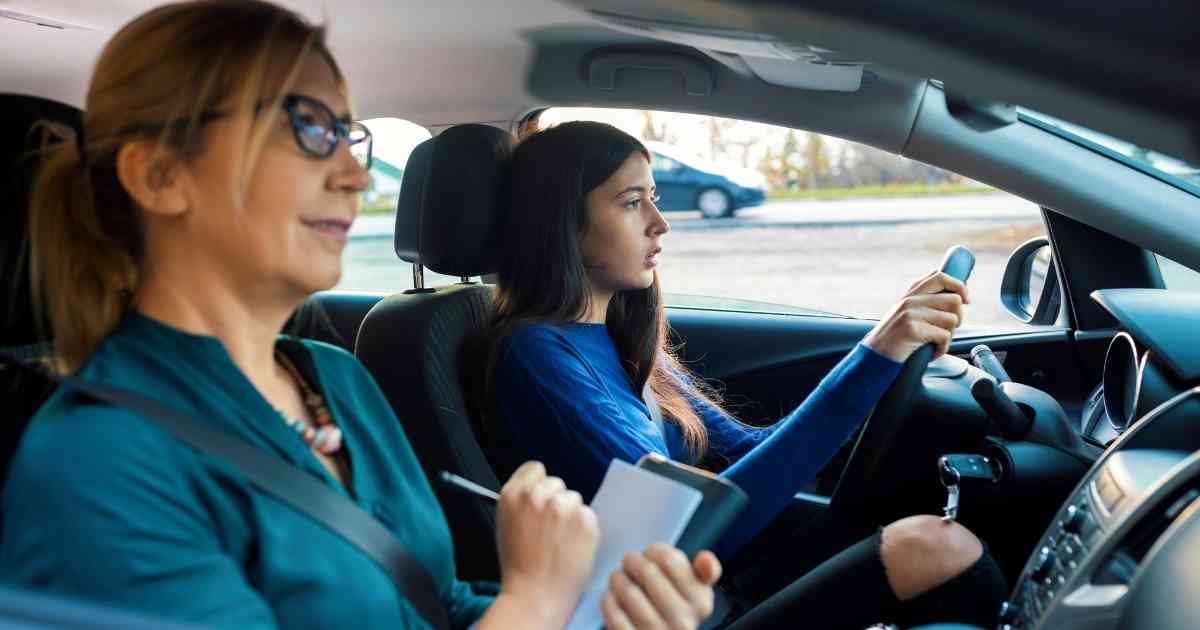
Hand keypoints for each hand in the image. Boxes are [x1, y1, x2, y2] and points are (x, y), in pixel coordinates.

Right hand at [495, 461, 598, 627]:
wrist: (535, 596)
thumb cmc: (519, 566)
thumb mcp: (505, 525)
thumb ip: (520, 502)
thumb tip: (538, 489)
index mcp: (512, 495)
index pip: (535, 468)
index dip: (539, 483)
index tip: (542, 498)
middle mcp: (536, 496)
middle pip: (557, 483)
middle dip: (556, 501)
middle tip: (551, 528)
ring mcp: (562, 506)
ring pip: (574, 499)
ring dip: (571, 515)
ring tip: (560, 541)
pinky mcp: (585, 520)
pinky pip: (589, 515)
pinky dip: (585, 529)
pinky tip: (573, 547)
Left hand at [601, 544, 721, 629]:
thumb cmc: (673, 607)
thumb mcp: (695, 590)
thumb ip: (705, 571)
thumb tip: (705, 559)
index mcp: (701, 602)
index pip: (670, 560)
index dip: (654, 551)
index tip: (649, 554)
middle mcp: (683, 621)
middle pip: (647, 572)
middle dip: (632, 561)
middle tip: (628, 562)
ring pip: (629, 592)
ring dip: (618, 579)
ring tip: (618, 578)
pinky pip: (615, 615)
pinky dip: (609, 601)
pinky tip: (611, 597)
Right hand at [863, 270, 969, 362]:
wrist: (875, 356)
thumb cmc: (895, 338)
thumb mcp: (907, 314)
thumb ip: (926, 303)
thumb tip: (958, 299)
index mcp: (911, 294)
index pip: (941, 276)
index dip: (959, 286)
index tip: (966, 301)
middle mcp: (910, 300)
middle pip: (954, 300)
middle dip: (958, 318)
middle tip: (945, 330)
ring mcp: (910, 313)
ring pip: (952, 319)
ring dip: (949, 335)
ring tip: (934, 342)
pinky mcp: (912, 328)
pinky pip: (944, 336)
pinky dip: (941, 349)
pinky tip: (931, 352)